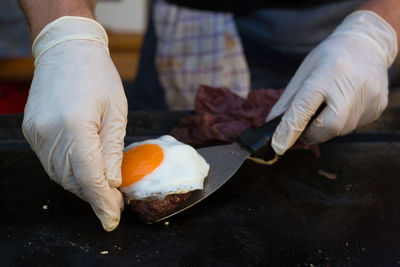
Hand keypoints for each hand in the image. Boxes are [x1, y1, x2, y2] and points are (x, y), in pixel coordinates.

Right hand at [22, 17, 127, 230]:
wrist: (67, 50)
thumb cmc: (98, 76)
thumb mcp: (116, 112)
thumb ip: (113, 150)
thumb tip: (112, 182)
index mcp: (76, 127)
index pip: (90, 177)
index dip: (102, 202)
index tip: (112, 218)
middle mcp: (51, 133)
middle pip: (73, 180)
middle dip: (94, 196)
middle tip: (114, 201)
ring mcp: (37, 133)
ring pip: (60, 175)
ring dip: (81, 185)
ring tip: (102, 187)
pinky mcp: (32, 130)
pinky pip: (51, 161)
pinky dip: (68, 171)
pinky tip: (83, 169)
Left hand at [267, 11, 397, 154]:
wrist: (368, 44)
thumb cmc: (331, 57)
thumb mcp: (304, 71)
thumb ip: (287, 101)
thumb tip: (272, 125)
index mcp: (327, 74)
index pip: (304, 108)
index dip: (289, 129)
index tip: (278, 145)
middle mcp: (351, 86)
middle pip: (329, 127)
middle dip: (311, 134)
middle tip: (304, 129)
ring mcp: (369, 97)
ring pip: (341, 130)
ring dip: (326, 127)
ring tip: (328, 106)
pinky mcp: (378, 107)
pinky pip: (354, 126)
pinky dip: (342, 122)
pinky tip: (343, 104)